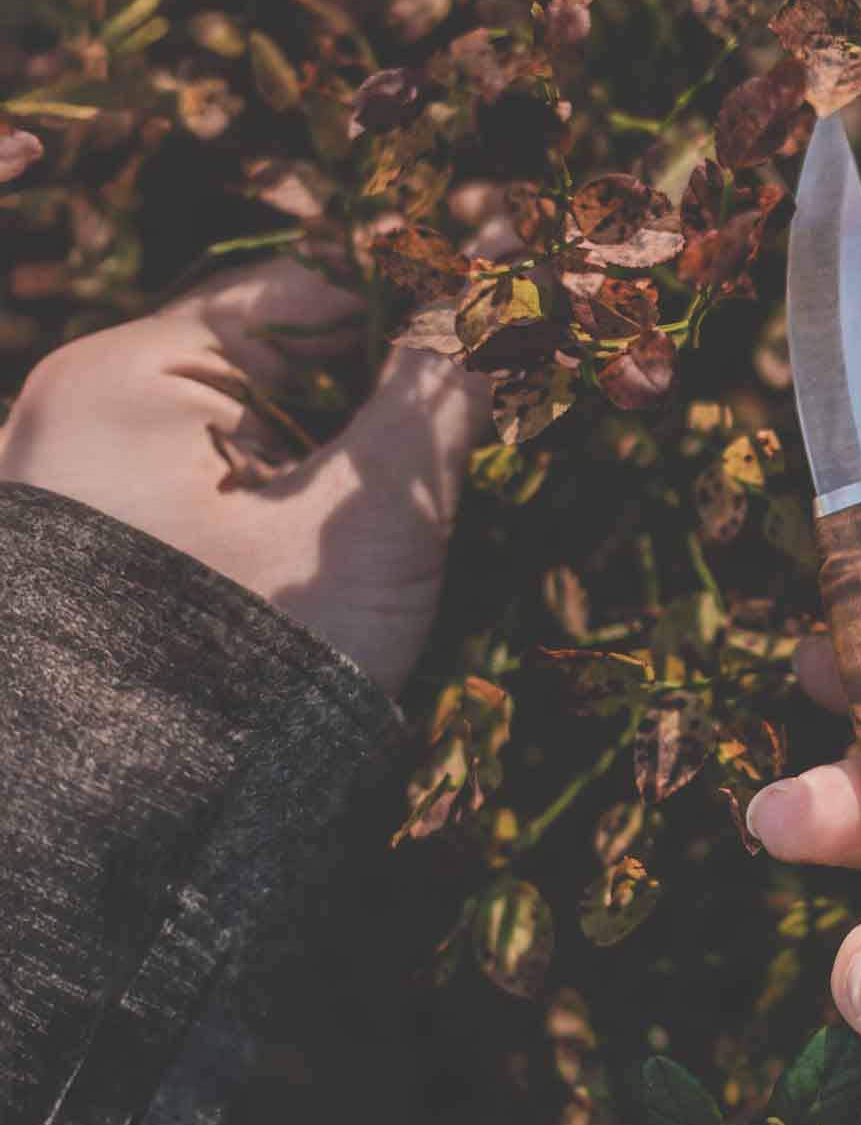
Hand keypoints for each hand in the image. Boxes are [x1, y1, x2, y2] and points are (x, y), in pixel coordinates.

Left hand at [0, 254, 493, 694]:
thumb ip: (439, 396)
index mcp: (125, 375)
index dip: (405, 318)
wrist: (149, 834)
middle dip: (372, 400)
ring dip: (339, 463)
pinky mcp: (108, 552)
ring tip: (387, 527)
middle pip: (275, 365)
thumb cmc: (261, 656)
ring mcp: (88, 486)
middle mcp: (85, 414)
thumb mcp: (371, 517)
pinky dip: (289, 512)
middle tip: (447, 457)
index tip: (486, 352)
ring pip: (255, 435)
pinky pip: (218, 494)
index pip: (299, 296)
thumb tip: (511, 289)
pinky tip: (336, 565)